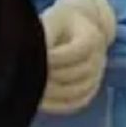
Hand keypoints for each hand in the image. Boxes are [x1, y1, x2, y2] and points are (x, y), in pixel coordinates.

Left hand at [40, 0, 117, 114]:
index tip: (35, 57)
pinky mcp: (90, 89)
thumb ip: (45, 34)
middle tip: (26, 76)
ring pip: (76, 90)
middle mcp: (99, 57)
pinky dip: (58, 105)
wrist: (78, 28)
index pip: (78, 50)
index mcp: (91, 35)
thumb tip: (30, 52)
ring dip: (52, 92)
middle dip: (50, 75)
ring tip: (30, 89)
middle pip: (76, 72)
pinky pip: (76, 103)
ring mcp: (97, 74)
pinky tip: (39, 101)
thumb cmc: (60, 25)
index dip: (56, 57)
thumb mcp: (53, 21)